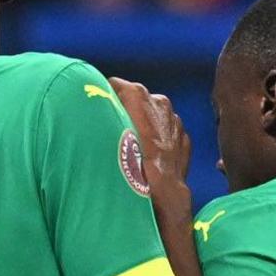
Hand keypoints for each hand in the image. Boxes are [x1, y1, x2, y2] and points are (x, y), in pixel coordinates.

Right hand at [110, 77, 193, 218]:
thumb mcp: (110, 134)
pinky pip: (166, 130)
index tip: (101, 108)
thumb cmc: (134, 163)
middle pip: (136, 99)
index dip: (107, 96)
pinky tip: (150, 153)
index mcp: (139, 95)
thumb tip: (93, 108)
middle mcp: (159, 101)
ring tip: (133, 144)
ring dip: (144, 124)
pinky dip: (158, 137)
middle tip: (116, 129)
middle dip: (127, 111)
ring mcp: (174, 118)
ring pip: (153, 114)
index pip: (116, 85)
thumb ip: (104, 113)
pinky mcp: (183, 134)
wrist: (164, 190)